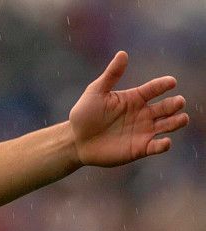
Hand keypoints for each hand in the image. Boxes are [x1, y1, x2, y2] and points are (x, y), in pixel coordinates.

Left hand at [69, 51, 188, 166]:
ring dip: (177, 122)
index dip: (164, 84)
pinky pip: (156, 147)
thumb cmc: (85, 114)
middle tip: (178, 102)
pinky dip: (163, 145)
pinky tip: (165, 142)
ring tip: (182, 118)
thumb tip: (122, 53)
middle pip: (167, 107)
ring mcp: (143, 131)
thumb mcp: (96, 92)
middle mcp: (143, 113)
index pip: (154, 88)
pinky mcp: (140, 148)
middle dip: (175, 104)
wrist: (76, 141)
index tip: (171, 82)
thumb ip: (111, 75)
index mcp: (135, 98)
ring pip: (168, 125)